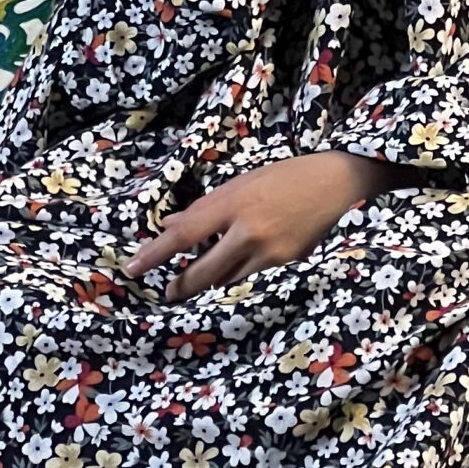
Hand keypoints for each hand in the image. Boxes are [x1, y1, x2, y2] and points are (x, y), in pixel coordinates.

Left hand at [124, 152, 393, 297]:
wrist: (336, 182)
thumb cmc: (285, 175)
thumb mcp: (242, 182)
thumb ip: (206, 207)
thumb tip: (171, 225)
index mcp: (234, 203)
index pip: (184, 234)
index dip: (156, 253)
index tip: (132, 268)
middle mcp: (250, 232)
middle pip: (203, 272)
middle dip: (181, 286)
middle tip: (167, 292)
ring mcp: (270, 252)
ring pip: (227, 279)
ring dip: (212, 280)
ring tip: (204, 275)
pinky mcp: (286, 264)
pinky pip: (251, 276)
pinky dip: (239, 273)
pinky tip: (240, 265)